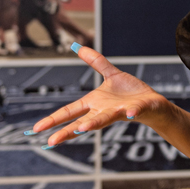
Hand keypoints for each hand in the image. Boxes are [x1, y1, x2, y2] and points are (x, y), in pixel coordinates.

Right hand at [30, 44, 169, 147]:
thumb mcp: (111, 74)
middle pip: (82, 122)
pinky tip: (128, 114)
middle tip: (51, 141)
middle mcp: (104, 111)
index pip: (70, 112)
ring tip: (82, 129)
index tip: (36, 129)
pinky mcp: (137, 109)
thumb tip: (78, 47)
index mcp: (94, 103)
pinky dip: (131, 113)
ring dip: (94, 123)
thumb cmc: (131, 93)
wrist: (153, 102)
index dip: (53, 119)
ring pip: (105, 119)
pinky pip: (134, 111)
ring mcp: (120, 112)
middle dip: (67, 131)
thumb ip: (96, 62)